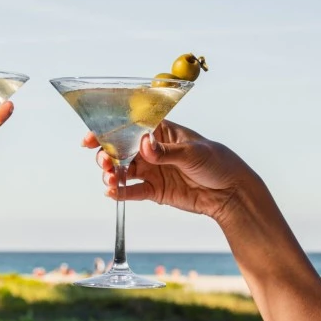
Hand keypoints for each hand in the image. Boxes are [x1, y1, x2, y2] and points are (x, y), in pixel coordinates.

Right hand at [83, 122, 263, 222]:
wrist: (230, 192)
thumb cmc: (216, 162)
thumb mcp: (192, 153)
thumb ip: (166, 151)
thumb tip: (144, 145)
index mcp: (160, 132)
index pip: (129, 127)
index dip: (107, 131)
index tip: (90, 138)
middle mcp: (151, 150)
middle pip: (120, 150)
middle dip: (106, 155)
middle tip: (104, 163)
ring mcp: (151, 170)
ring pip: (123, 171)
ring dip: (112, 174)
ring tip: (110, 179)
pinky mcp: (154, 191)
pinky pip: (132, 191)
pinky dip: (121, 192)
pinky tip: (112, 193)